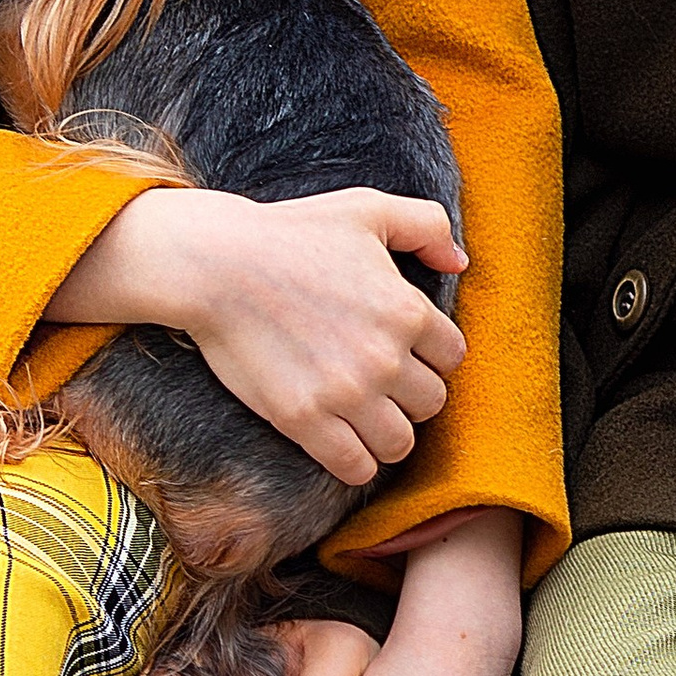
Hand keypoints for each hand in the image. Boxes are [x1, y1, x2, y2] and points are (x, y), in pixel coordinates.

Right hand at [47, 184, 467, 483]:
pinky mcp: (304, 420)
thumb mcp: (368, 208)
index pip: (452, 357)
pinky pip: (356, 467)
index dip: (430, 356)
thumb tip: (459, 263)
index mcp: (407, 309)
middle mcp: (385, 357)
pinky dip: (356, 462)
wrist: (217, 264)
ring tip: (365, 418)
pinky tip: (342, 442)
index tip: (403, 351)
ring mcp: (346, 393)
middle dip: (410, 396)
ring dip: (387, 434)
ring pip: (399, 444)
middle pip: (431, 403)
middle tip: (381, 385)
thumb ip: (426, 226)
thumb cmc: (291, 232)